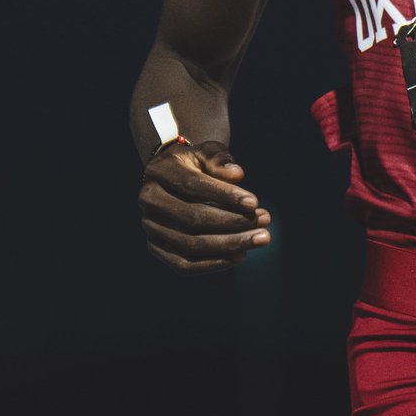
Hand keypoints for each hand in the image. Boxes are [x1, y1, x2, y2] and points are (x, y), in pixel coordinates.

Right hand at [138, 140, 270, 272]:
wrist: (175, 177)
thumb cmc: (198, 162)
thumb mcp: (208, 152)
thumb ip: (221, 160)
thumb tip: (237, 174)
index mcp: (160, 172)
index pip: (194, 186)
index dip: (225, 196)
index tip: (254, 203)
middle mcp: (150, 201)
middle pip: (193, 218)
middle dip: (233, 222)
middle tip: (266, 220)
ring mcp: (150, 227)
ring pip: (190, 244)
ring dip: (229, 244)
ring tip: (260, 238)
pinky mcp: (156, 247)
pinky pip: (184, 264)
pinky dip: (213, 263)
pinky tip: (240, 255)